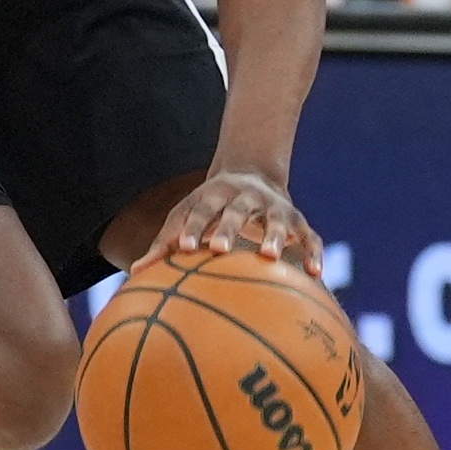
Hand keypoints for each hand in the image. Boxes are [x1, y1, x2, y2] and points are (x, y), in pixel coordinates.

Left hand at [153, 168, 322, 276]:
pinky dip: (313, 253)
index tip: (183, 248)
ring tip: (269, 256)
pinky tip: (316, 275)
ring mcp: (275, 208)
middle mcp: (246, 198)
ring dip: (274, 236)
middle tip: (218, 250)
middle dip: (227, 229)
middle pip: (236, 212)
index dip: (192, 227)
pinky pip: (310, 237)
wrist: (254, 174)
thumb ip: (165, 243)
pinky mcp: (299, 221)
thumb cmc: (210, 207)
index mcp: (215, 195)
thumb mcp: (188, 216)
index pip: (200, 210)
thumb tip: (134, 273)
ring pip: (277, 220)